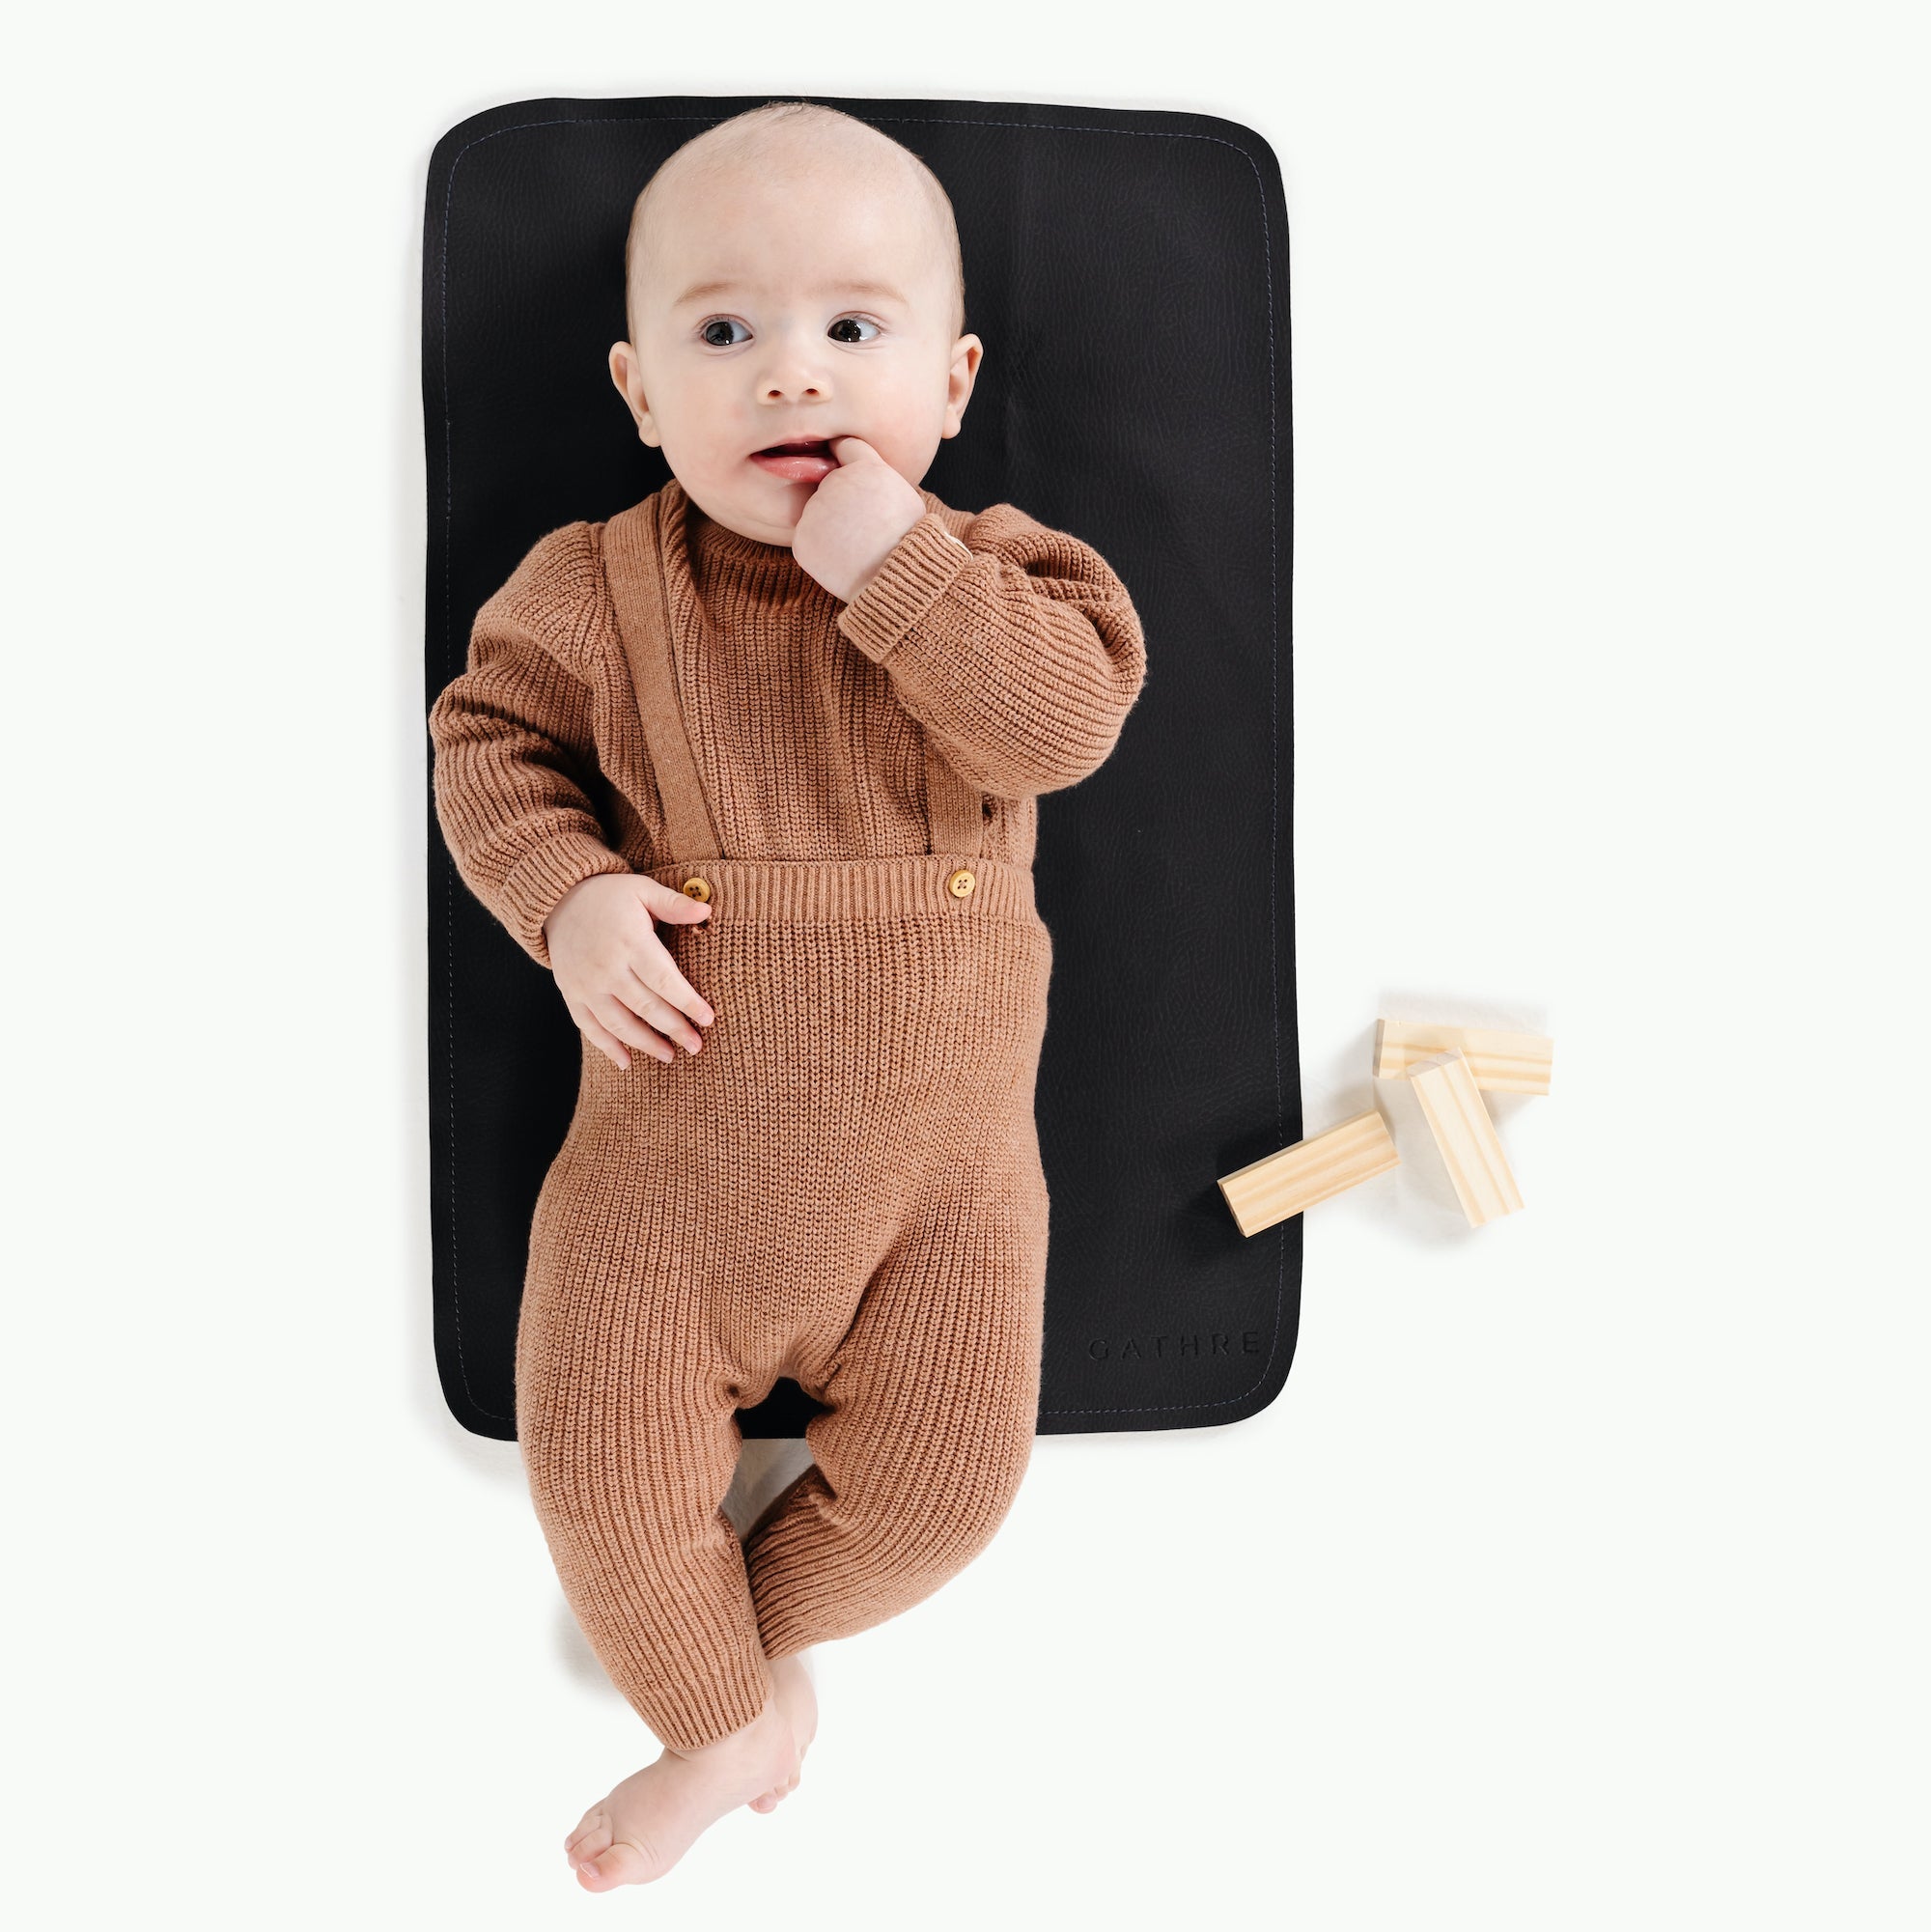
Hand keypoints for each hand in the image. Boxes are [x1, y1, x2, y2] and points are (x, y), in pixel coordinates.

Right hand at [542, 872, 715, 1070]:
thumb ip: (673, 903)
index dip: (687, 1002)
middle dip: (674, 1029)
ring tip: (669, 1056)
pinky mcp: (572, 994)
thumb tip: (707, 910)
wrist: (557, 900)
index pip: (664, 980)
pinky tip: (626, 1062)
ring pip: (619, 1023)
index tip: (708, 1019)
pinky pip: (589, 1027)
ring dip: (646, 1044)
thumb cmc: (609, 895)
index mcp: (630, 942)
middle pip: (646, 1006)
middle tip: (696, 1045)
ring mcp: (586, 984)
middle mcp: (607, 967)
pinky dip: (607, 1047)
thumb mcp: (642, 890)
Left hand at [789, 436, 925, 602]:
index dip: (849, 460)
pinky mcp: (800, 540)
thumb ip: (875, 474)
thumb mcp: (904, 495)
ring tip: (857, 546)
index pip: (845, 446)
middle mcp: (834, 483)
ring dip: (831, 524)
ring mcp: (813, 512)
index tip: (851, 469)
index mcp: (864, 468)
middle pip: (830, 484)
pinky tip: (843, 558)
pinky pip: (809, 538)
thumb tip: (855, 465)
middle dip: (842, 500)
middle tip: (865, 526)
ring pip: (818, 512)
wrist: (896, 583)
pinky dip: (822, 548)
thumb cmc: (908, 542)